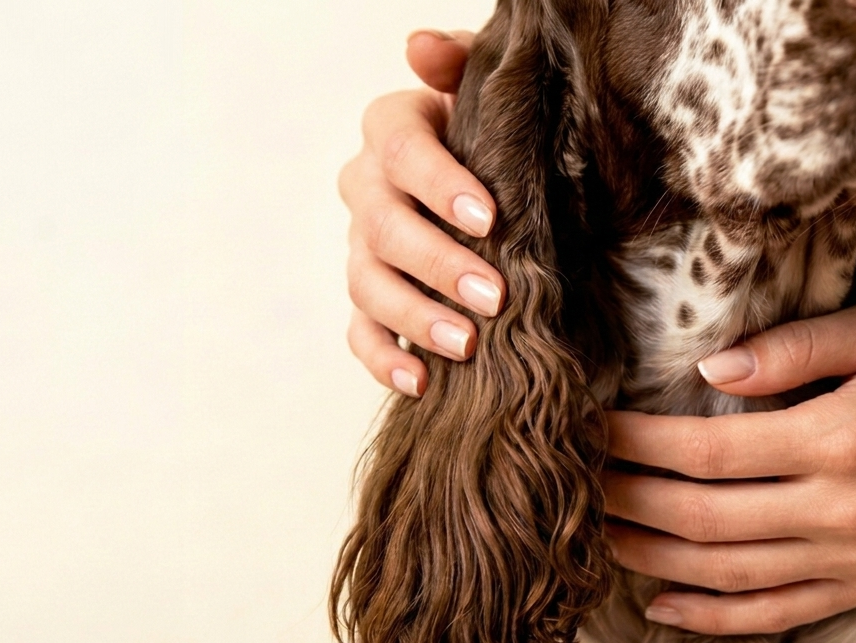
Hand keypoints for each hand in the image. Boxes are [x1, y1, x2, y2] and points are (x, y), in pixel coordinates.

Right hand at [340, 30, 499, 397]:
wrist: (492, 182)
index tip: (489, 217)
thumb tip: (420, 47)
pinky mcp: (368, 299)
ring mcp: (362, 248)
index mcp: (393, 129)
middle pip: (384, 229)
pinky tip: (420, 383)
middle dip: (439, 265)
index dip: (440, 184)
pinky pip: (361, 333)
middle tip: (493, 296)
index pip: (402, 150)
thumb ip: (459, 63)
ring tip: (466, 345)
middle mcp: (367, 188)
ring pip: (369, 286)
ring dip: (416, 318)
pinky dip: (385, 360)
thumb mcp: (486, 90)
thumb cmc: (494, 132)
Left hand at [603, 301, 855, 634]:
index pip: (708, 451)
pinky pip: (774, 613)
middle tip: (579, 483)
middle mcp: (846, 510)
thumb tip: (709, 372)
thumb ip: (795, 345)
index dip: (638, 444)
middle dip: (628, 500)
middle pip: (704, 516)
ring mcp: (855, 559)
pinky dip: (711, 617)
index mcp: (843, 439)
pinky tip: (661, 604)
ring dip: (653, 558)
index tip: (593, 427)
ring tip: (600, 535)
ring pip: (728, 572)